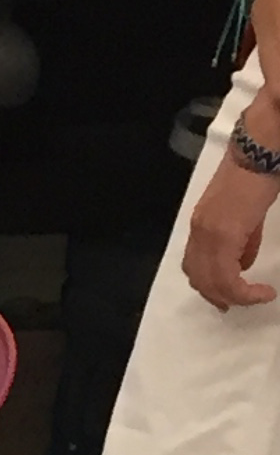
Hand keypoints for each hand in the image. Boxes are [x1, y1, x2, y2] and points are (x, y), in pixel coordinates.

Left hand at [183, 122, 279, 310]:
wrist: (260, 150)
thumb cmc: (258, 175)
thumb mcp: (246, 214)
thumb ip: (243, 241)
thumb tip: (244, 263)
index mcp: (201, 226)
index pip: (195, 266)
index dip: (208, 287)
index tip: (225, 299)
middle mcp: (200, 233)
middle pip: (200, 279)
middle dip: (219, 297)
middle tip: (238, 304)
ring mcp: (210, 234)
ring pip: (213, 282)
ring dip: (234, 296)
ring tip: (254, 297)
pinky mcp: (226, 235)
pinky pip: (229, 276)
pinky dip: (244, 290)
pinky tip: (260, 291)